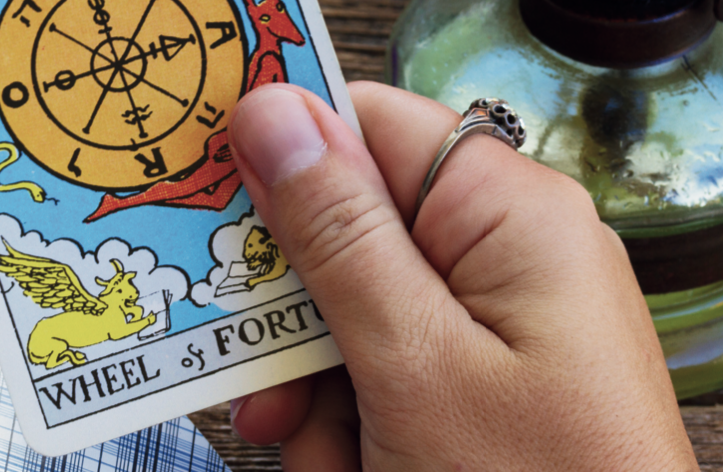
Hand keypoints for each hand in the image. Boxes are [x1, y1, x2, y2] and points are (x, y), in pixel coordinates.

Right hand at [224, 83, 696, 469]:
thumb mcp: (413, 364)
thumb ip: (338, 236)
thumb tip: (273, 114)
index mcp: (509, 216)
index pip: (369, 126)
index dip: (282, 160)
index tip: (214, 216)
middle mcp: (501, 257)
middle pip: (344, 233)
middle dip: (295, 321)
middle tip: (273, 391)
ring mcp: (487, 324)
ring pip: (343, 315)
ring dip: (310, 392)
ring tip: (326, 457)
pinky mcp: (471, 381)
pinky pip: (372, 370)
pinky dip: (341, 422)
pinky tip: (344, 465)